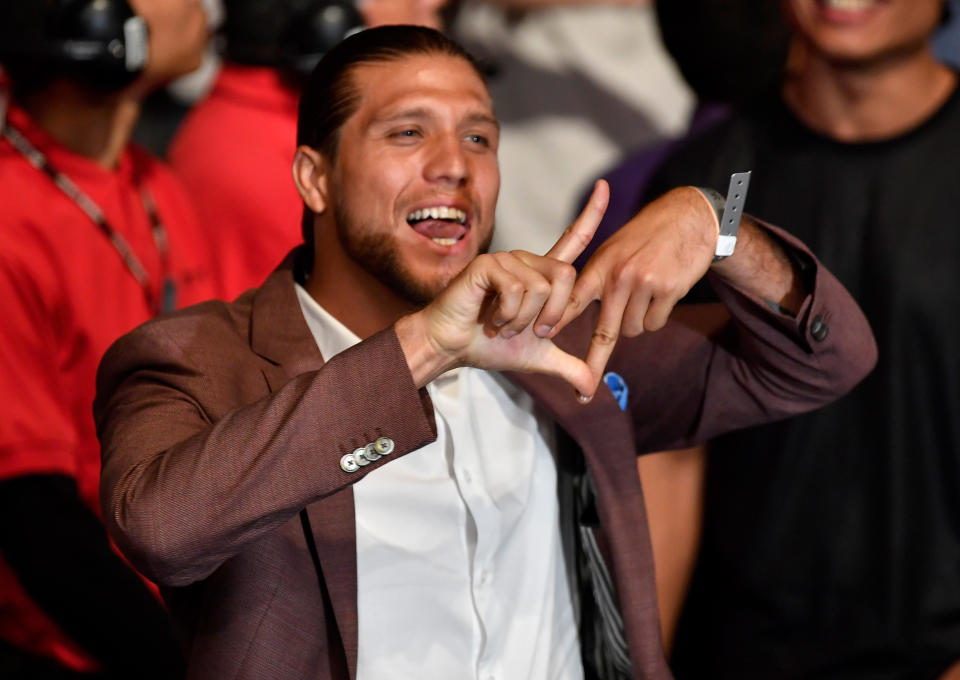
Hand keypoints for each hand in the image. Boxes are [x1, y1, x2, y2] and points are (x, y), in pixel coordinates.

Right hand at [396, 181, 609, 393]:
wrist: (452, 347)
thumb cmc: (488, 345)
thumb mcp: (537, 358)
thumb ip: (568, 368)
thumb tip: (592, 390)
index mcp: (542, 275)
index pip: (573, 239)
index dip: (591, 213)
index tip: (604, 185)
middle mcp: (528, 261)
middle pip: (568, 278)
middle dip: (553, 316)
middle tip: (529, 331)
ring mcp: (508, 260)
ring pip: (543, 288)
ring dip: (525, 320)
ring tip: (502, 324)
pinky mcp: (489, 264)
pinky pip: (518, 290)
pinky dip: (509, 315)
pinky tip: (491, 318)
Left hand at [552, 186, 717, 398]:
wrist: (687, 218)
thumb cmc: (645, 236)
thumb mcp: (613, 250)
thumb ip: (595, 280)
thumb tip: (571, 309)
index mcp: (600, 267)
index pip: (572, 300)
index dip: (555, 320)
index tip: (538, 338)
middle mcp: (619, 277)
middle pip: (605, 331)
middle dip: (595, 361)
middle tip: (584, 393)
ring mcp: (644, 284)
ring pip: (633, 329)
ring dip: (637, 320)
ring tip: (646, 292)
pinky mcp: (668, 290)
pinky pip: (655, 322)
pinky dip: (658, 315)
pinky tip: (663, 291)